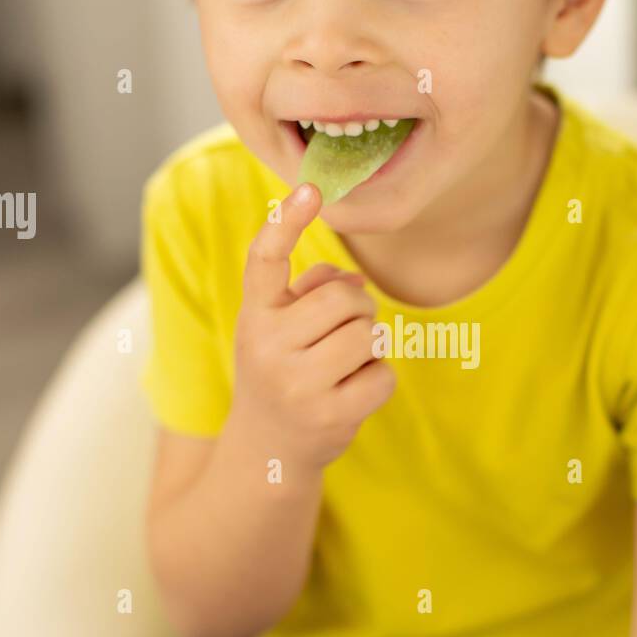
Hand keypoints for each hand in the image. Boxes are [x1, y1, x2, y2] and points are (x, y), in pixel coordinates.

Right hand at [234, 183, 395, 471]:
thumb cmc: (281, 368)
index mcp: (253, 315)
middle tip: (345, 328)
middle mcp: (266, 347)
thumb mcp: (278, 326)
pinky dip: (377, 379)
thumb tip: (354, 281)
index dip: (287, 220)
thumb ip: (310, 289)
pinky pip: (383, 374)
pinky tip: (351, 392)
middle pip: (343, 298)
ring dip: (369, 344)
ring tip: (344, 363)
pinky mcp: (328, 417)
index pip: (265, 259)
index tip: (310, 188)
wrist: (268, 449)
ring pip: (368, 335)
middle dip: (358, 307)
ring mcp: (296, 385)